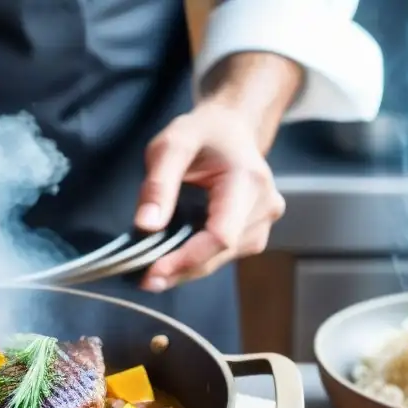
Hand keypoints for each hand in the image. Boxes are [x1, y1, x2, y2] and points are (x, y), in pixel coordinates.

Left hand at [134, 101, 285, 291]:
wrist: (232, 128)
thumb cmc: (203, 132)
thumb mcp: (172, 145)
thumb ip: (158, 184)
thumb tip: (146, 226)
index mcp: (248, 181)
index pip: (221, 236)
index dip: (186, 259)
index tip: (151, 272)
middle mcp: (264, 206)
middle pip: (219, 253)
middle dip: (180, 269)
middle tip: (143, 279)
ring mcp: (264, 222)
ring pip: (221, 259)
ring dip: (187, 268)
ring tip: (153, 269)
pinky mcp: (256, 232)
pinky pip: (224, 255)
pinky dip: (196, 260)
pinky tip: (174, 258)